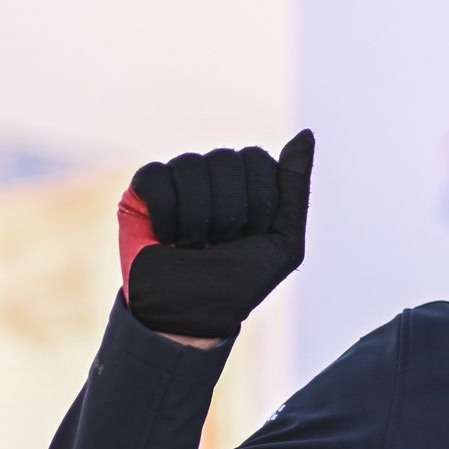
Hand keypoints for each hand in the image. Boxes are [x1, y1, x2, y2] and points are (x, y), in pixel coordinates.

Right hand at [115, 130, 313, 338]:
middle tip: (220, 245)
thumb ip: (296, 187)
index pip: (257, 159)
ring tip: (193, 246)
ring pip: (190, 166)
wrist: (188, 315)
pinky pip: (155, 176)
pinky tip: (166, 239)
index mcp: (249, 181)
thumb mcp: (284, 240)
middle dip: (228, 214)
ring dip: (196, 220)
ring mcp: (178, 180)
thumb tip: (306, 133)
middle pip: (225, 160)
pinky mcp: (142, 191)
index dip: (257, 204)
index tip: (251, 237)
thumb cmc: (239, 282)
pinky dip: (165, 215)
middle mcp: (214, 175)